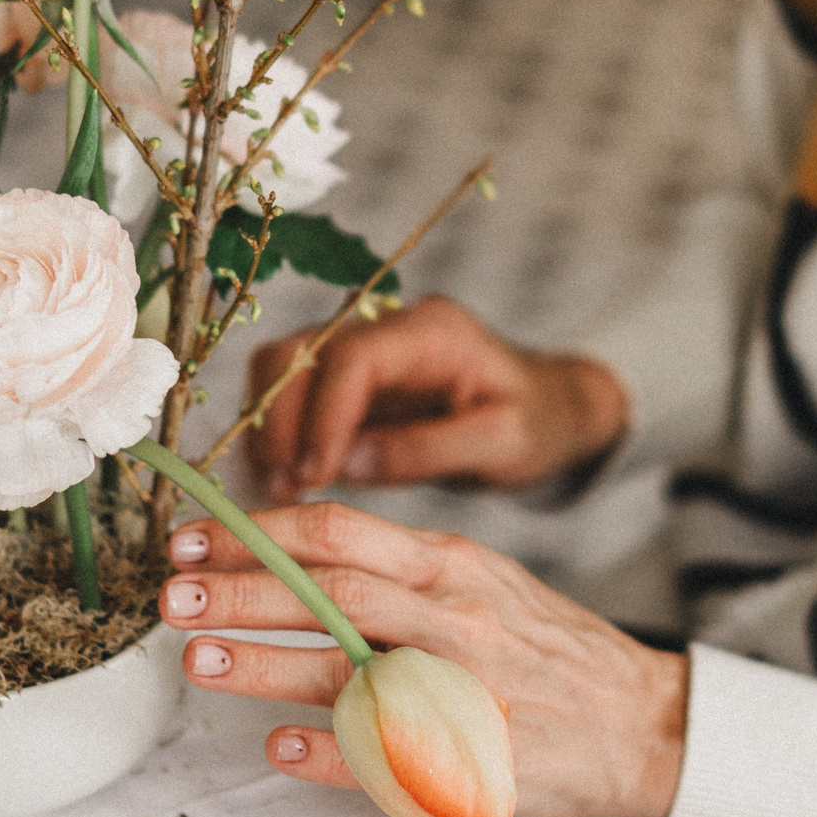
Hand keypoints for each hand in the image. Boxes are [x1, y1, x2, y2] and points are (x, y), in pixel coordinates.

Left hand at [160, 502, 687, 816]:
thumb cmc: (546, 647)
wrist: (637, 719)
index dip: (258, 533)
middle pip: (330, 588)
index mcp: (451, 564)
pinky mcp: (470, 752)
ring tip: (198, 659)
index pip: (341, 530)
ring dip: (262, 662)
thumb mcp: (482, 581)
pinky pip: (385, 751)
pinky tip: (277, 747)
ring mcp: (462, 683)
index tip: (195, 539)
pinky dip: (327, 749)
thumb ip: (403, 567)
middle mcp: (453, 615)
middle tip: (173, 596)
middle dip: (240, 590)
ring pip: (347, 661)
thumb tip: (303, 551)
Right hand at [247, 295, 627, 503]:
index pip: (353, 357)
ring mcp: (361, 346)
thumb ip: (428, 451)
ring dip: (267, 429)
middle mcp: (386, 324)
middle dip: (277, 421)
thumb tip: (349, 467)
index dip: (322, 415)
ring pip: (281, 368)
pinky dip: (276, 435)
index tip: (313, 476)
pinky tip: (285, 482)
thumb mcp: (503, 443)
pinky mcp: (347, 377)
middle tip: (280, 491)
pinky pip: (291, 395)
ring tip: (277, 492)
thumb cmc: (538, 422)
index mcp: (433, 330)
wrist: (549, 406)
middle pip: (298, 352)